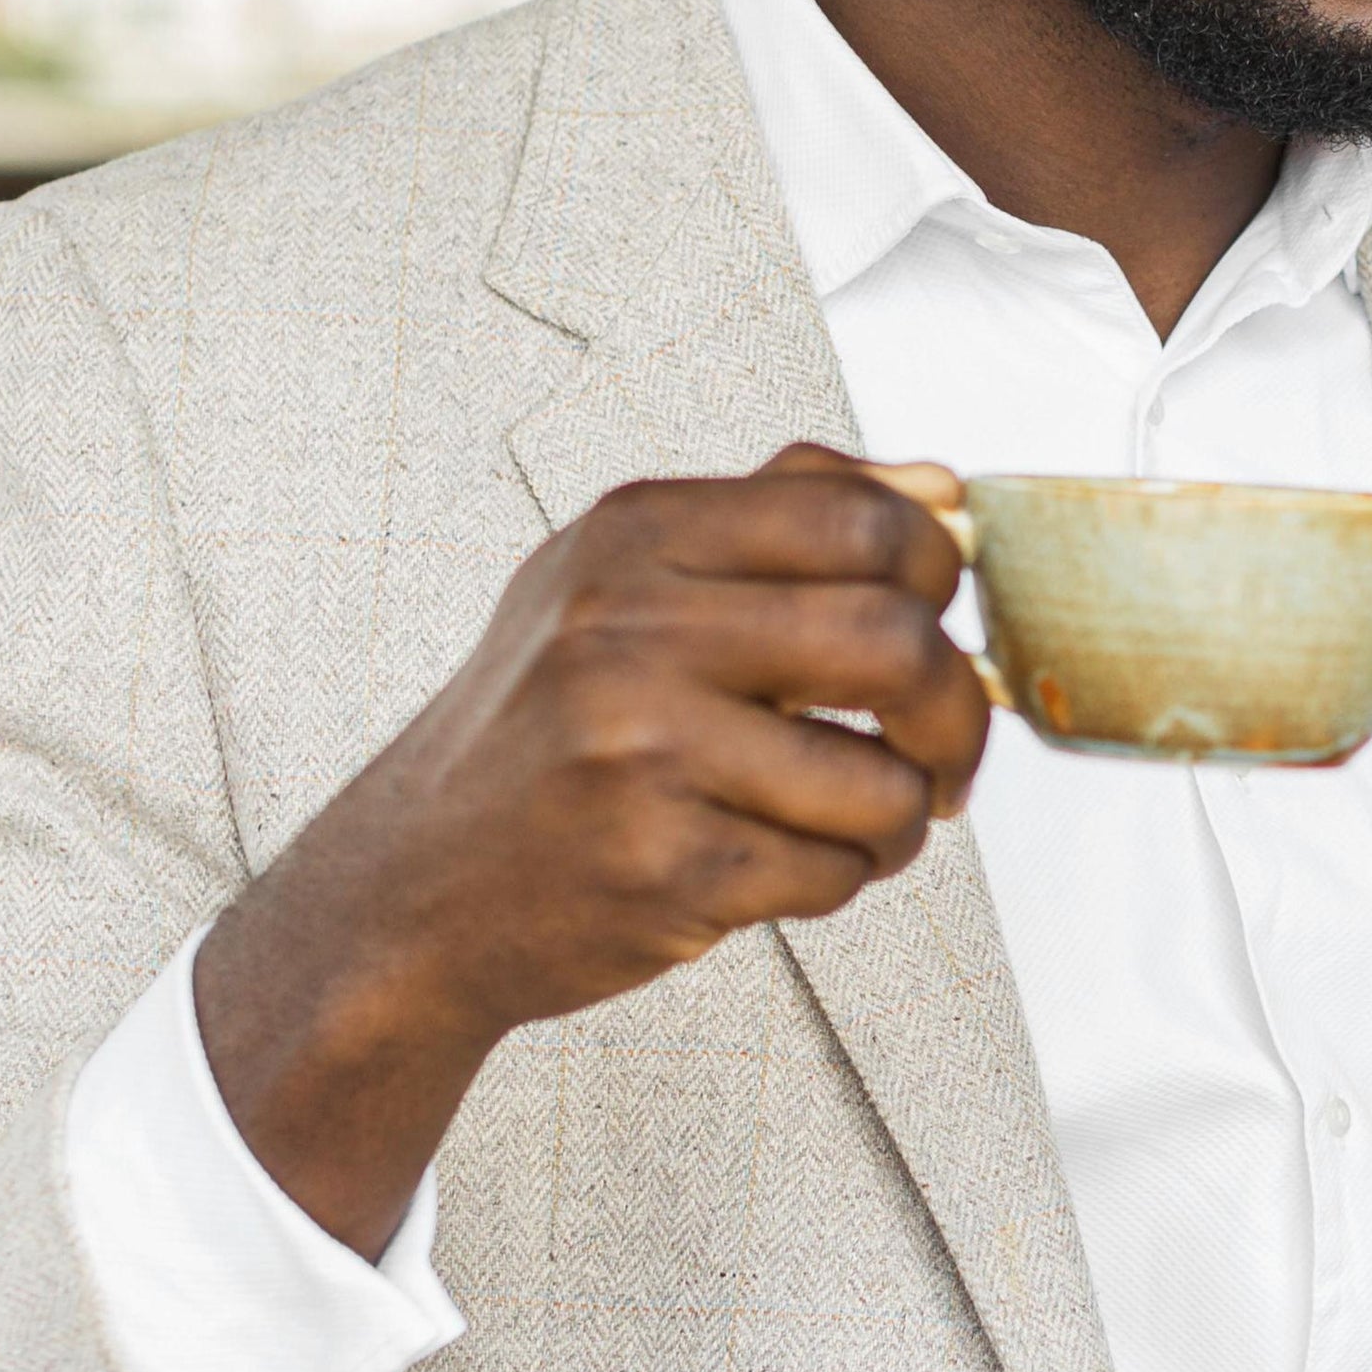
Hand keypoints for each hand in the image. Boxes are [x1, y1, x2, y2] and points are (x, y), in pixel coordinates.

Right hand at [197, 445, 990, 1252]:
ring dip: (903, 814)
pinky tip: (786, 863)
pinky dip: (839, 877)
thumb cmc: (544, 727)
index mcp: (636, 537)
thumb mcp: (626, 579)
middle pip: (895, 640)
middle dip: (955, 710)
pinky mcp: (662, 866)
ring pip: (882, 779)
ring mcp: (643, 750)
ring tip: (861, 820)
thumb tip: (940, 488)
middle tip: (943, 747)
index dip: (940, 572)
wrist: (415, 883)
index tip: (942, 620)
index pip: (859, 520)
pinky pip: (833, 871)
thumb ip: (782, 516)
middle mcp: (631, 628)